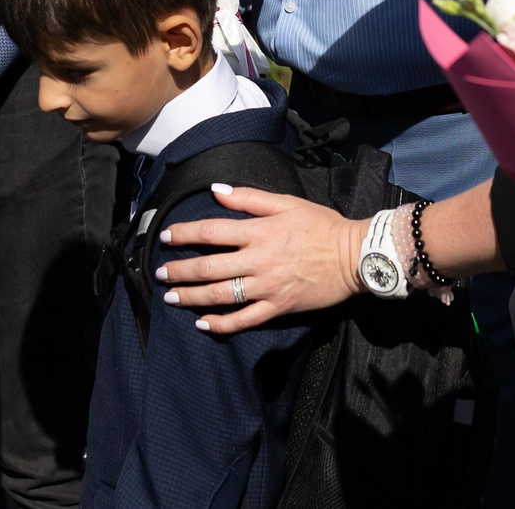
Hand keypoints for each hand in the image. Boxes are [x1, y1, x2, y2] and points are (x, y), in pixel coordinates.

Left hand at [154, 185, 364, 332]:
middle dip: (180, 270)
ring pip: (220, 295)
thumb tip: (217, 191)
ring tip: (172, 297)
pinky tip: (203, 323)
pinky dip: (221, 324)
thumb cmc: (321, 225)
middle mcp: (259, 261)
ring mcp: (267, 287)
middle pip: (209, 267)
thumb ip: (249, 198)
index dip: (184, 234)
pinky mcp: (278, 307)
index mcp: (259, 232)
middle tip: (160, 273)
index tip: (166, 237)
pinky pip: (244, 320)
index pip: (211, 232)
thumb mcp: (286, 203)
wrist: (354, 256)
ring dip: (191, 297)